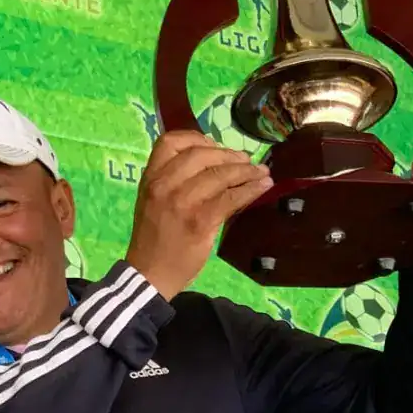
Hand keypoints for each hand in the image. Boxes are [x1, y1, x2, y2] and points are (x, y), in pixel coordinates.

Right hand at [125, 130, 272, 299]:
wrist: (150, 274)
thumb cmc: (155, 238)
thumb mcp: (155, 202)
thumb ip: (174, 181)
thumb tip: (214, 163)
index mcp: (150, 178)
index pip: (170, 141)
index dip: (197, 138)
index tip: (216, 146)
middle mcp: (164, 185)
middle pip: (201, 154)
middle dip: (229, 155)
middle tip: (246, 161)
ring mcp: (182, 202)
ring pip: (220, 175)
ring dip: (247, 172)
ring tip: (262, 173)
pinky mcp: (200, 220)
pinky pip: (231, 198)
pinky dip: (251, 190)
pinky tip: (262, 187)